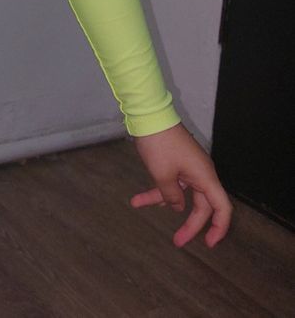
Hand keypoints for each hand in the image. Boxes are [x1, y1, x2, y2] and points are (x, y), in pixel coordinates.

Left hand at [129, 122, 232, 248]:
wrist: (149, 116)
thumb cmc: (159, 145)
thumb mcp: (163, 175)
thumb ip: (172, 195)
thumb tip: (177, 207)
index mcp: (206, 177)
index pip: (222, 208)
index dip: (218, 228)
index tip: (209, 244)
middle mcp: (202, 174)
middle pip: (202, 205)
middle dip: (189, 224)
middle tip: (177, 242)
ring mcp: (189, 167)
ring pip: (182, 192)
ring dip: (163, 200)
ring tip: (139, 205)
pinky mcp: (176, 162)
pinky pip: (171, 181)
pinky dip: (157, 189)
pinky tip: (139, 198)